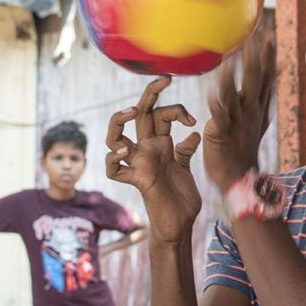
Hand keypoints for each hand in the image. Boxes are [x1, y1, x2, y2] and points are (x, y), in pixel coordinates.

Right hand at [106, 76, 201, 245]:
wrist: (180, 225)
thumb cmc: (181, 199)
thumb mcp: (185, 168)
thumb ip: (185, 150)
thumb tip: (192, 132)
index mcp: (160, 145)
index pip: (159, 114)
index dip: (175, 108)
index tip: (192, 119)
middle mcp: (147, 150)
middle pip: (139, 115)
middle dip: (149, 94)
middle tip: (164, 80)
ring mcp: (139, 164)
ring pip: (115, 137)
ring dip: (120, 121)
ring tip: (133, 111)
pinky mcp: (137, 181)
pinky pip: (114, 170)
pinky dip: (113, 160)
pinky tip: (123, 152)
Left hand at [204, 26, 275, 191]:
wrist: (239, 176)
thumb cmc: (245, 145)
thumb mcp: (261, 116)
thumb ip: (267, 92)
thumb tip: (278, 68)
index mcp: (258, 106)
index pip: (265, 77)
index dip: (268, 57)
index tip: (269, 36)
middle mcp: (250, 111)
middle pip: (254, 82)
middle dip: (254, 60)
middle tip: (254, 38)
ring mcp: (237, 121)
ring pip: (236, 95)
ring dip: (234, 76)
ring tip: (232, 58)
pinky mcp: (222, 133)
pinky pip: (220, 117)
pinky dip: (217, 106)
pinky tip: (213, 95)